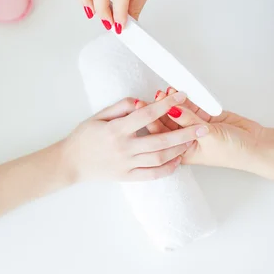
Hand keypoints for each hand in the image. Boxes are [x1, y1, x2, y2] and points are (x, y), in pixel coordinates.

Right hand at [62, 93, 208, 181]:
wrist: (70, 163)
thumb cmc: (83, 137)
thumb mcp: (98, 116)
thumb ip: (120, 107)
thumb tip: (140, 101)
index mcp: (116, 129)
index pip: (147, 114)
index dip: (166, 105)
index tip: (181, 96)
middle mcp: (124, 148)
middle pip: (161, 140)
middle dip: (184, 133)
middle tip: (203, 127)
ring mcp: (127, 164)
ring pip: (160, 157)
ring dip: (179, 150)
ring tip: (193, 141)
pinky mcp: (128, 177)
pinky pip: (152, 174)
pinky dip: (167, 168)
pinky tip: (178, 160)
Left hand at [155, 89, 273, 181]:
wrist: (255, 144)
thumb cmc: (232, 151)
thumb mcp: (208, 136)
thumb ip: (188, 121)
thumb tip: (170, 108)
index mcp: (182, 152)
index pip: (161, 135)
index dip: (151, 120)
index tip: (142, 107)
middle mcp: (184, 139)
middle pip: (167, 121)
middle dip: (160, 108)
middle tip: (156, 95)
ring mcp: (193, 127)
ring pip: (178, 112)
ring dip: (172, 101)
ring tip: (166, 91)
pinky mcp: (203, 116)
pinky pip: (191, 105)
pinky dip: (185, 98)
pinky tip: (177, 90)